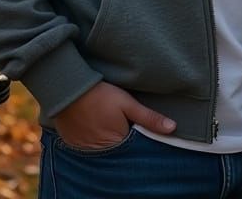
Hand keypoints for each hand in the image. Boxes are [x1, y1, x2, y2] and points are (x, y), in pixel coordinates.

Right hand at [53, 82, 175, 150]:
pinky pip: (88, 148)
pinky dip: (93, 141)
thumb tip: (172, 128)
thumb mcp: (127, 103)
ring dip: (108, 142)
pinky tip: (95, 127)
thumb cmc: (101, 94)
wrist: (69, 88)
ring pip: (104, 151)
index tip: (139, 129)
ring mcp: (85, 150)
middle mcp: (101, 153)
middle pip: (118, 152)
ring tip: (107, 125)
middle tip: (121, 124)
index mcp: (117, 144)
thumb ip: (149, 118)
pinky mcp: (74, 144)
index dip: (138, 140)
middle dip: (124, 143)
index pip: (133, 150)